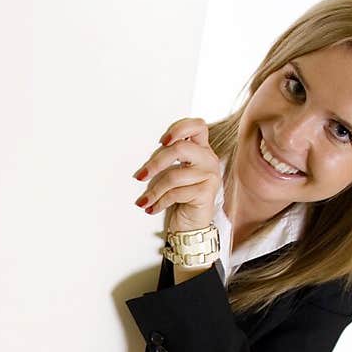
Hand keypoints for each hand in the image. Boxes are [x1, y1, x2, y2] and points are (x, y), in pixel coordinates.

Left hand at [132, 117, 219, 232]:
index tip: (162, 141)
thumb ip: (169, 159)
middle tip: (141, 176)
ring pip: (174, 175)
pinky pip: (176, 193)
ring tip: (143, 200)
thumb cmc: (180, 198)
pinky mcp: (206, 193)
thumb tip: (144, 156)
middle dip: (156, 162)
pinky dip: (159, 202)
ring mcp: (210, 176)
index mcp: (201, 149)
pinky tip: (152, 208)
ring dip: (154, 190)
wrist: (191, 226)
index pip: (197, 126)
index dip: (179, 128)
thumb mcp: (175, 173)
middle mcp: (208, 159)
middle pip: (180, 148)